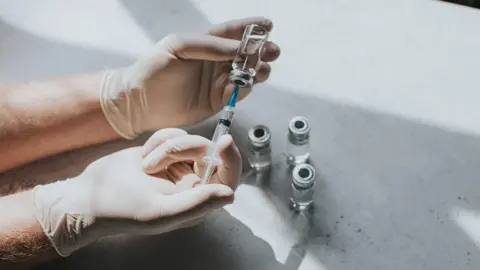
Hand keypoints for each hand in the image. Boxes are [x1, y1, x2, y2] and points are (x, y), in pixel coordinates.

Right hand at [32, 128, 241, 256]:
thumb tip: (230, 194)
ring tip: (144, 165)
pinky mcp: (165, 152)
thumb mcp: (159, 212)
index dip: (231, 159)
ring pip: (190, 140)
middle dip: (183, 149)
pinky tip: (142, 156)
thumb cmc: (121, 210)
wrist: (88, 195)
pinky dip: (158, 139)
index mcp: (197, 201)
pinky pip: (174, 134)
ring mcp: (179, 166)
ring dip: (166, 146)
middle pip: (208, 152)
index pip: (228, 178)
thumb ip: (196, 203)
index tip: (224, 141)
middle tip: (152, 163)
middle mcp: (192, 184)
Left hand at [100, 17, 280, 138]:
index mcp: (205, 44)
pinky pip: (238, 93)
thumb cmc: (153, 68)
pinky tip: (245, 84)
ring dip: (257, 70)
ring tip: (262, 69)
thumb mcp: (178, 46)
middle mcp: (215, 62)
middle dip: (262, 51)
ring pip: (246, 73)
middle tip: (272, 51)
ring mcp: (217, 82)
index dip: (251, 28)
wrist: (139, 102)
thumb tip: (238, 47)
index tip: (268, 25)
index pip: (232, 32)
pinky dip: (245, 88)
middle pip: (245, 54)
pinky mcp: (217, 101)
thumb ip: (209, 45)